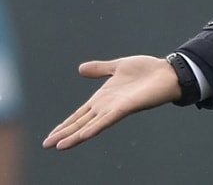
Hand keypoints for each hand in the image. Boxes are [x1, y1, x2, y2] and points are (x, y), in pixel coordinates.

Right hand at [42, 55, 181, 149]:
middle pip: (80, 123)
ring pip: (90, 126)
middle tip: (46, 145)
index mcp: (102, 99)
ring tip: (59, 146)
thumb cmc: (146, 70)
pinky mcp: (126, 107)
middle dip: (63, 133)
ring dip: (74, 136)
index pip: (79, 115)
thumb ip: (100, 69)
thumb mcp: (118, 66)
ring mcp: (115, 109)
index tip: (51, 136)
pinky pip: (107, 119)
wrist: (167, 72)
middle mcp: (106, 107)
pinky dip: (95, 127)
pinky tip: (85, 134)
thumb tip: (80, 69)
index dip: (65, 124)